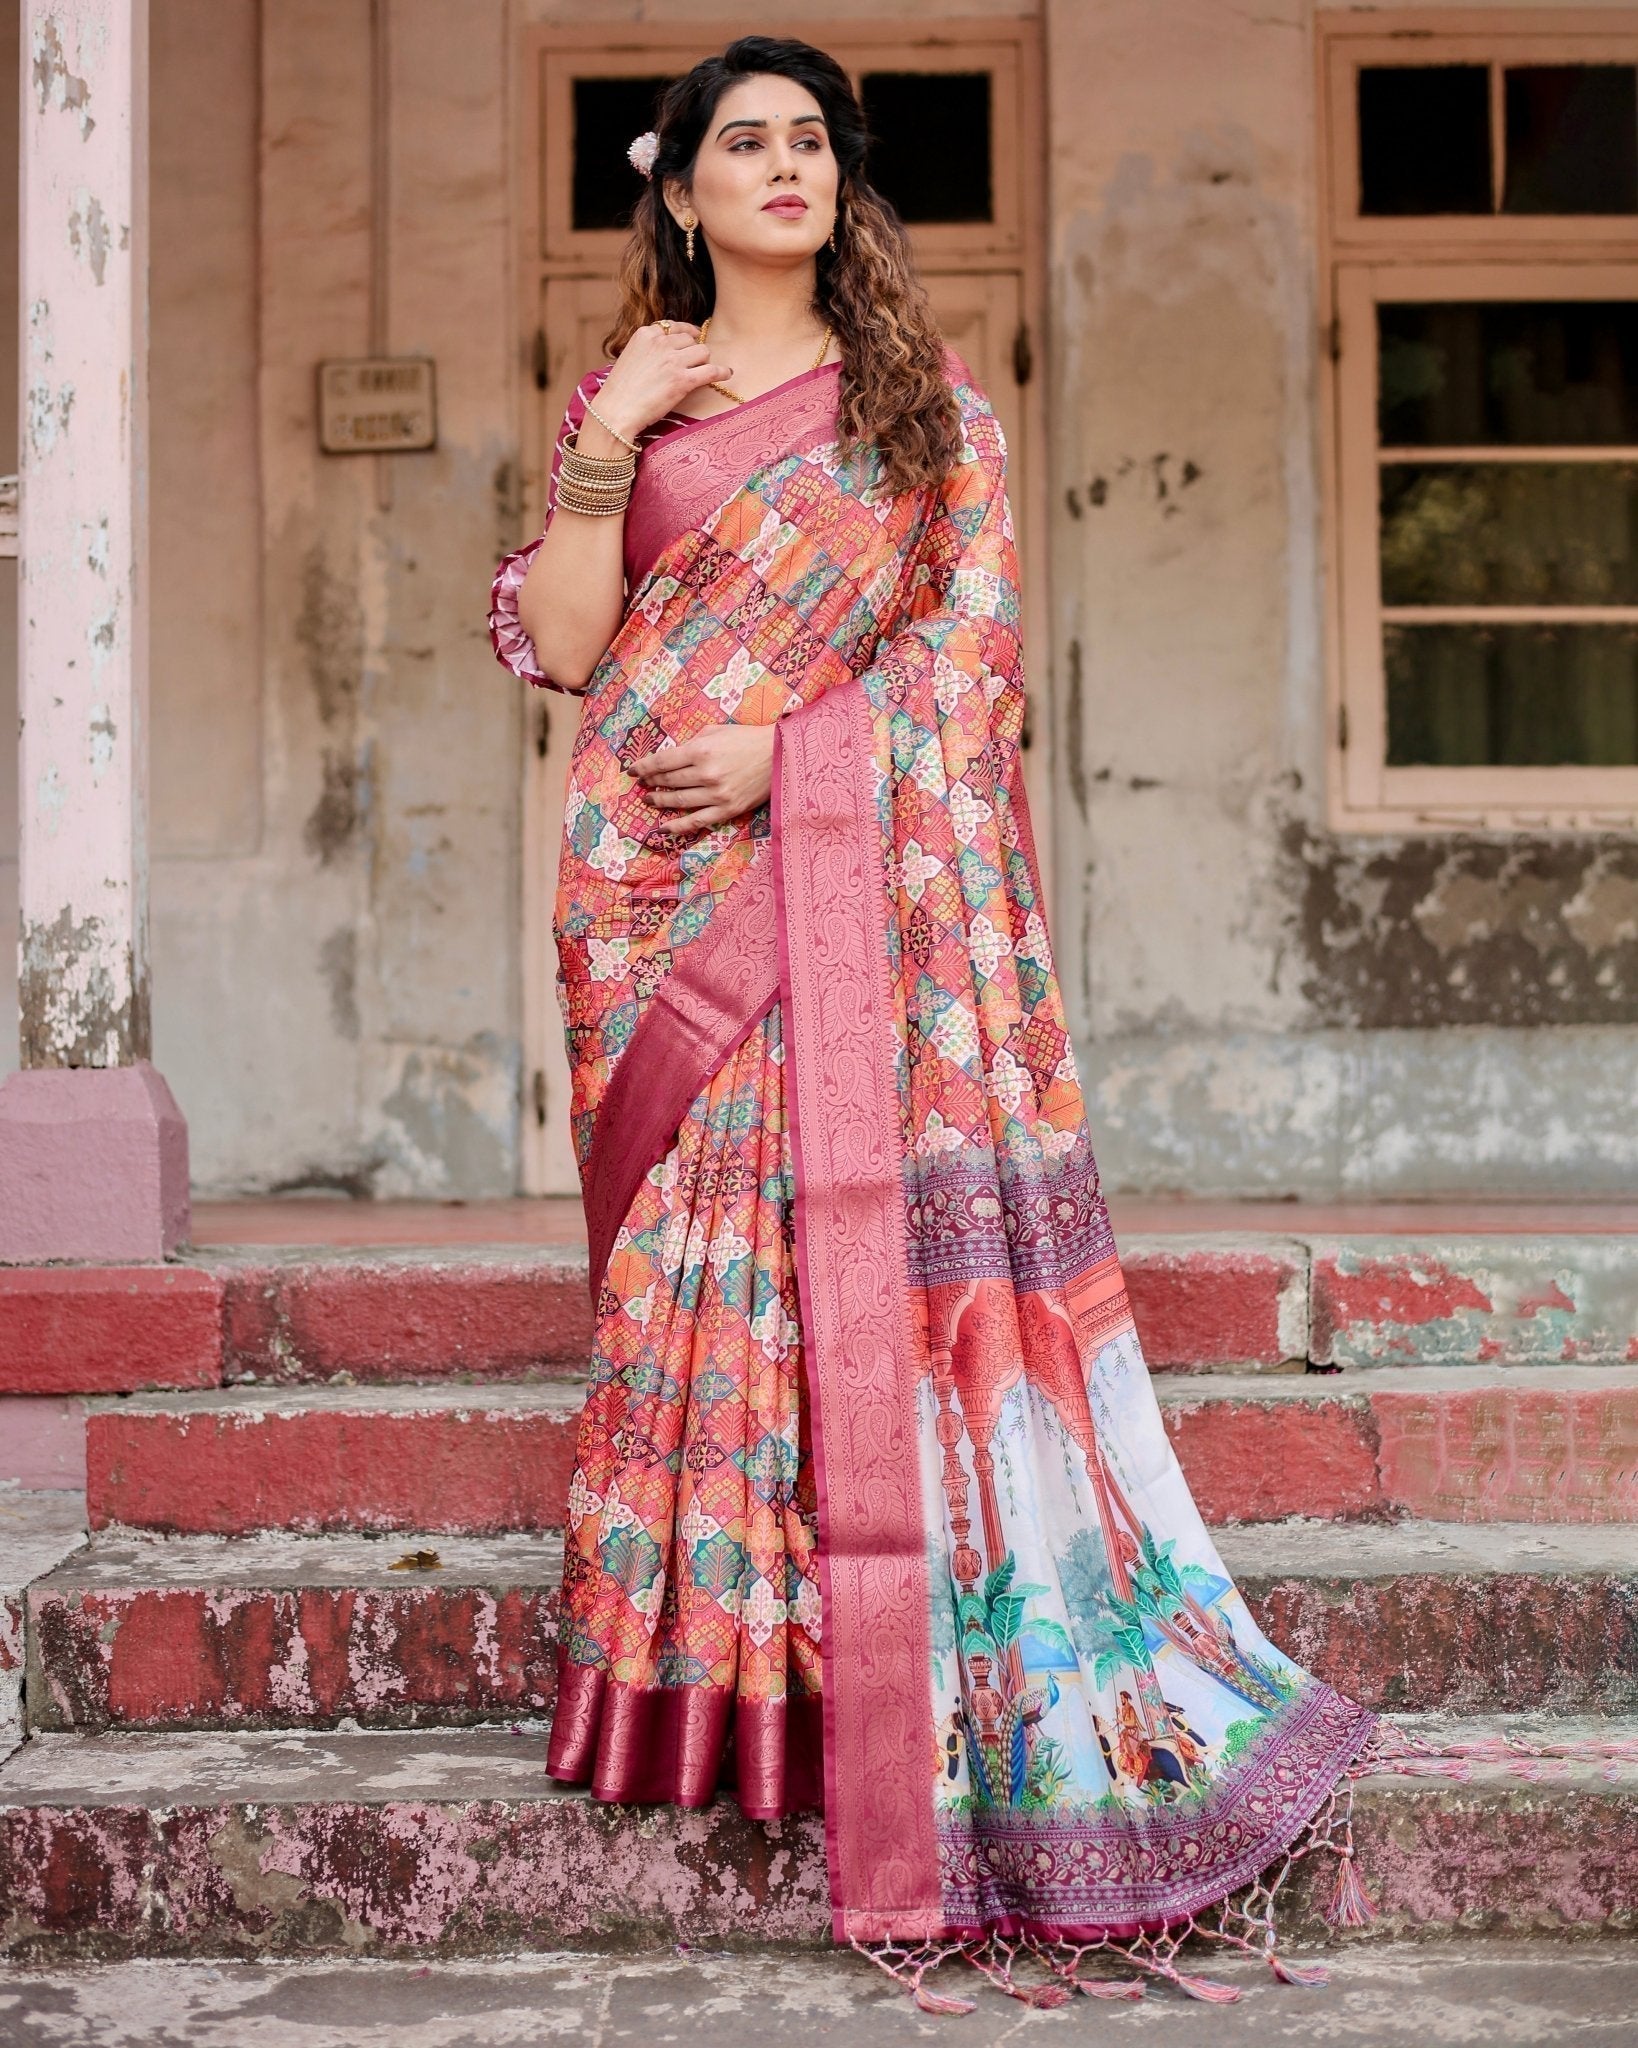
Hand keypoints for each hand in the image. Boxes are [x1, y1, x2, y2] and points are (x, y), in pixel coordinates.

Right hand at [591, 322, 733, 442]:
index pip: (674, 327)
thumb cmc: (620, 391)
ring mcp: (672, 361)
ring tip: (703, 373)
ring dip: (704, 362)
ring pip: (703, 352)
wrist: (615, 411)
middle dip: (693, 352)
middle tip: (692, 365)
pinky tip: (726, 374)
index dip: (686, 335)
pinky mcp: (682, 380)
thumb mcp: (630, 357)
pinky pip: (711, 370)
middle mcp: (660, 343)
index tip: (692, 340)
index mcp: (646, 334)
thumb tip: (668, 349)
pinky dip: (721, 372)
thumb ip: (649, 349)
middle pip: (691, 340)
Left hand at [633, 725, 775, 832]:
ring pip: (679, 801)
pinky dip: (678, 826)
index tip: (633, 771)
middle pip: (669, 781)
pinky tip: (664, 828)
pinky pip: (697, 821)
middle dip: (651, 783)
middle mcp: (706, 773)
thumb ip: (692, 743)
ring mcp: (716, 794)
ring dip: (660, 801)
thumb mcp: (716, 731)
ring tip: (648, 800)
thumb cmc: (747, 739)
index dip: (644, 767)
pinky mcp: (727, 810)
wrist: (779, 755)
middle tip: (641, 785)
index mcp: (701, 750)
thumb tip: (670, 757)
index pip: (663, 761)